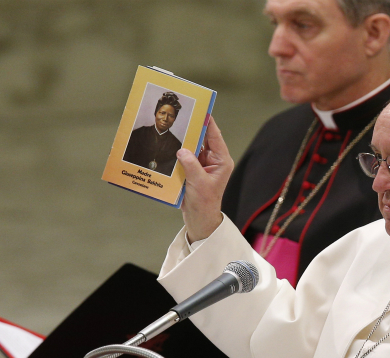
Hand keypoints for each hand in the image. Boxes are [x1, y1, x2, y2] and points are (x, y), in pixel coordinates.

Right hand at [177, 116, 234, 242]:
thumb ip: (191, 166)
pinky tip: (168, 142)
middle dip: (193, 127)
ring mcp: (202, 163)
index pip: (215, 136)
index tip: (201, 108)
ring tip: (172, 124)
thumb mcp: (199, 184)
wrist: (199, 218)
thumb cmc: (204, 203)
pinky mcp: (192, 168)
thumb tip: (182, 150)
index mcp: (222, 161)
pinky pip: (185, 154)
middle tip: (182, 113)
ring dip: (183, 138)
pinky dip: (177, 149)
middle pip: (203, 138)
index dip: (208, 122)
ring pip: (193, 145)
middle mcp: (213, 159)